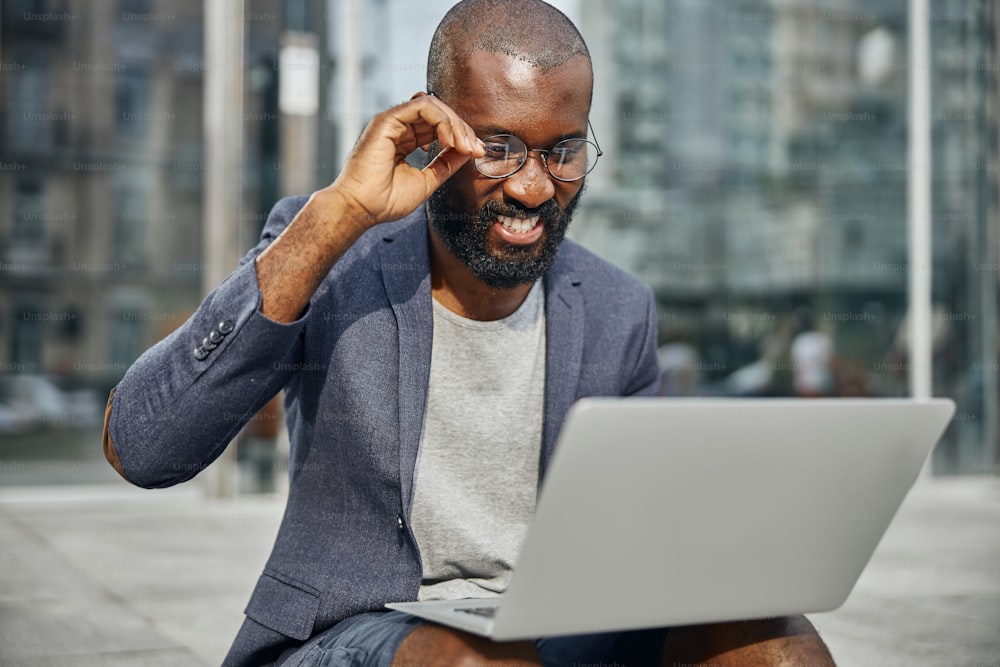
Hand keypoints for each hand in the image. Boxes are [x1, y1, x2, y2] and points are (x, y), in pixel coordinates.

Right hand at [324, 92, 484, 229]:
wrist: (361, 209)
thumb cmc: (385, 201)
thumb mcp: (427, 181)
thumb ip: (446, 164)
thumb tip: (468, 151)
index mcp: (404, 140)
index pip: (438, 126)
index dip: (461, 136)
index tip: (477, 153)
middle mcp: (398, 127)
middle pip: (438, 112)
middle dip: (462, 129)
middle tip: (475, 149)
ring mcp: (391, 121)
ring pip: (432, 105)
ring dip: (454, 123)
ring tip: (463, 146)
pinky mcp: (387, 120)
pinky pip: (421, 106)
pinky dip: (441, 120)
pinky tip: (449, 141)